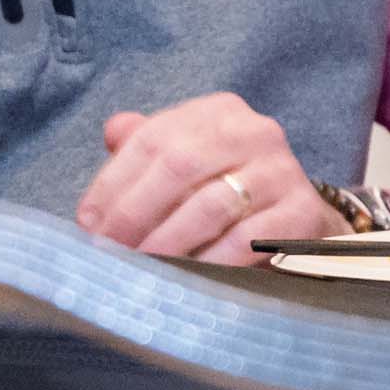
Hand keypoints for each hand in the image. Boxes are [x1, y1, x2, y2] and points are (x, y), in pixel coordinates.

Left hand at [74, 94, 346, 264]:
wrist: (300, 223)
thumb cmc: (226, 189)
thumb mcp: (185, 160)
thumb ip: (145, 145)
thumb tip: (111, 133)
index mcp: (215, 112)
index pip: (151, 139)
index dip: (112, 183)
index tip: (87, 222)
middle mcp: (252, 130)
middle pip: (178, 167)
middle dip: (134, 213)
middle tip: (109, 250)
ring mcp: (282, 170)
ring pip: (210, 206)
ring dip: (166, 241)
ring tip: (139, 268)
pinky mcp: (303, 213)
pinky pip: (246, 240)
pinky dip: (209, 262)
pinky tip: (185, 278)